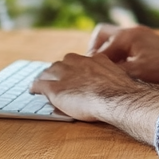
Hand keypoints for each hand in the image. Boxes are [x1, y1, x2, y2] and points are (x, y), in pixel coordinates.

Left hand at [30, 52, 158, 143]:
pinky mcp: (55, 87)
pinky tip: (33, 90)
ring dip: (46, 77)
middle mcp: (78, 62)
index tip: (73, 75)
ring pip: (49, 71)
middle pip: (62, 63)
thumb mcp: (122, 80)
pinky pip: (39, 83)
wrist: (118, 98)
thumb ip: (115, 80)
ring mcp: (65, 73)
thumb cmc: (125, 93)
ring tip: (41, 84)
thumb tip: (120, 88)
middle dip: (58, 71)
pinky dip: (35, 87)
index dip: (74, 69)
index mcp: (95, 60)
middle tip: (56, 80)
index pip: (79, 60)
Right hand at [89, 24, 158, 84]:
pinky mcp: (146, 41)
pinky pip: (125, 44)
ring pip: (113, 39)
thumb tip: (97, 78)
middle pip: (102, 35)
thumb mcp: (137, 73)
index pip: (100, 49)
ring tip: (106, 70)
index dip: (91, 64)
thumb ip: (116, 73)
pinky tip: (123, 69)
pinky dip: (119, 54)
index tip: (87, 76)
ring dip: (108, 53)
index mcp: (126, 36)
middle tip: (93, 68)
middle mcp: (131, 31)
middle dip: (95, 50)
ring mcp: (139, 34)